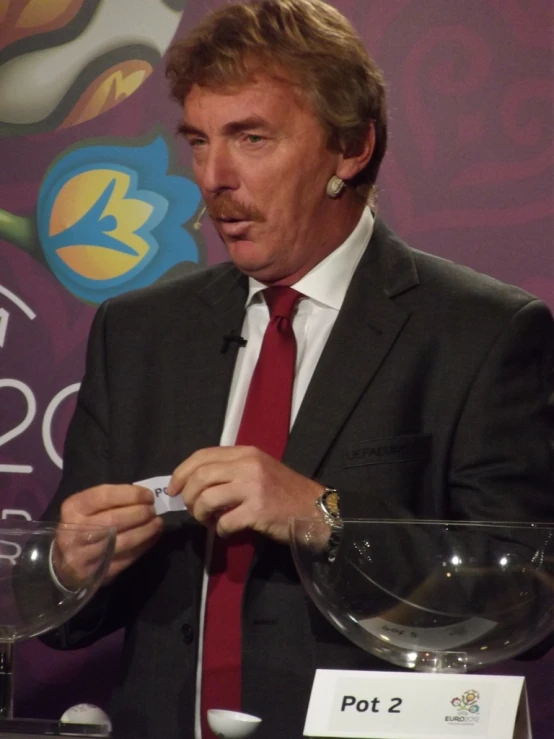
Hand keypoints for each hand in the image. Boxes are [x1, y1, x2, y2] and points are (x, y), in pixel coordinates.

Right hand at [54, 485, 163, 586]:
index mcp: (73, 509)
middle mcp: (75, 532)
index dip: (131, 494)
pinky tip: (153, 537)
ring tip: (157, 523)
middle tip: (153, 510)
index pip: (104, 496)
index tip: (148, 495)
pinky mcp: (97, 573)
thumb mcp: (86, 507)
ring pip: (123, 541)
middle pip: (114, 520)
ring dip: (146, 531)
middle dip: (140, 513)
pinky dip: (144, 546)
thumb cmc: (82, 526)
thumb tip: (144, 497)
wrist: (64, 563)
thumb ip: (110, 500)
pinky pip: (126, 559)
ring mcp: (85, 556)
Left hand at [167, 446, 323, 544]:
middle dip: (188, 496)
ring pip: (207, 499)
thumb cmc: (284, 492)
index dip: (181, 472)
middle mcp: (248, 465)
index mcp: (246, 452)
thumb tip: (195, 482)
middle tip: (192, 510)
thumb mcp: (259, 469)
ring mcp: (253, 487)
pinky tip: (227, 531)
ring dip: (200, 514)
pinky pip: (224, 522)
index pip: (202, 455)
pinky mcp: (258, 510)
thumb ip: (231, 470)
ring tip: (208, 521)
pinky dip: (220, 530)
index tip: (173, 489)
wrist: (315, 510)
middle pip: (200, 476)